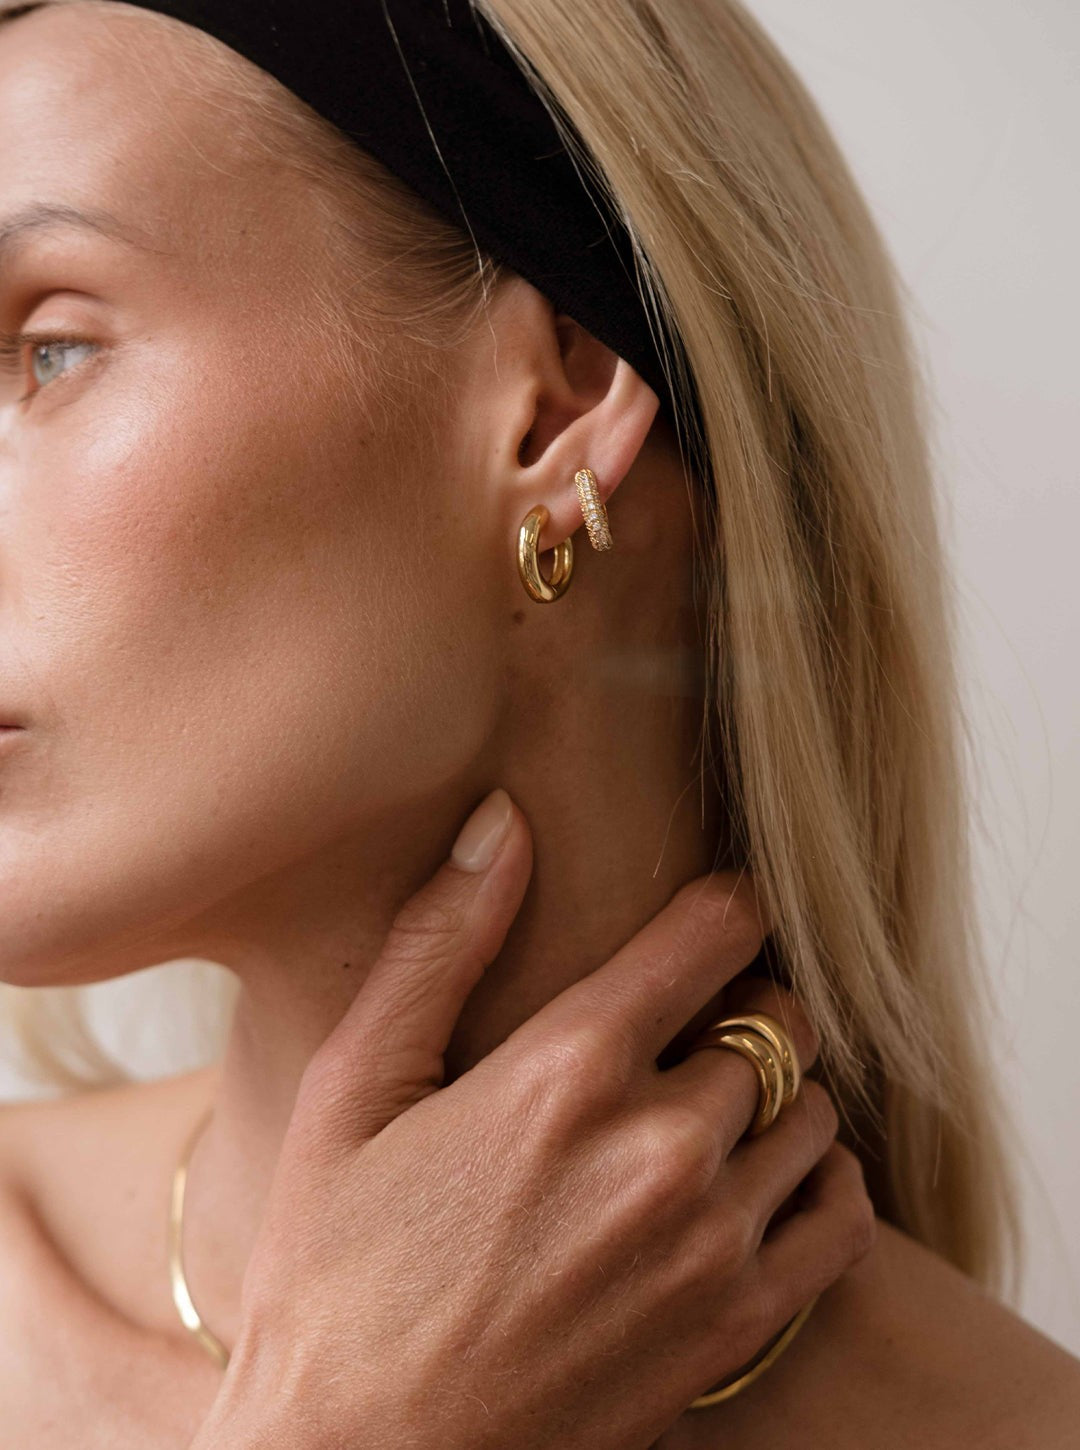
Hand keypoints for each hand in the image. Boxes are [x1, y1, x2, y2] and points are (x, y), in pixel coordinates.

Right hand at [191, 789, 874, 1449]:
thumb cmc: (337, 1274)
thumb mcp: (353, 1092)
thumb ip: (437, 944)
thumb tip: (501, 819)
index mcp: (566, 1071)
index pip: (713, 932)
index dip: (722, 907)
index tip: (710, 917)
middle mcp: (658, 1147)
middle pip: (773, 1021)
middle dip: (740, 1007)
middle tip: (690, 1031)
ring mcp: (708, 1245)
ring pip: (814, 1109)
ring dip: (777, 1094)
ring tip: (713, 1110)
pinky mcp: (735, 1328)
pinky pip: (842, 1216)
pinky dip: (821, 1181)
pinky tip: (760, 1184)